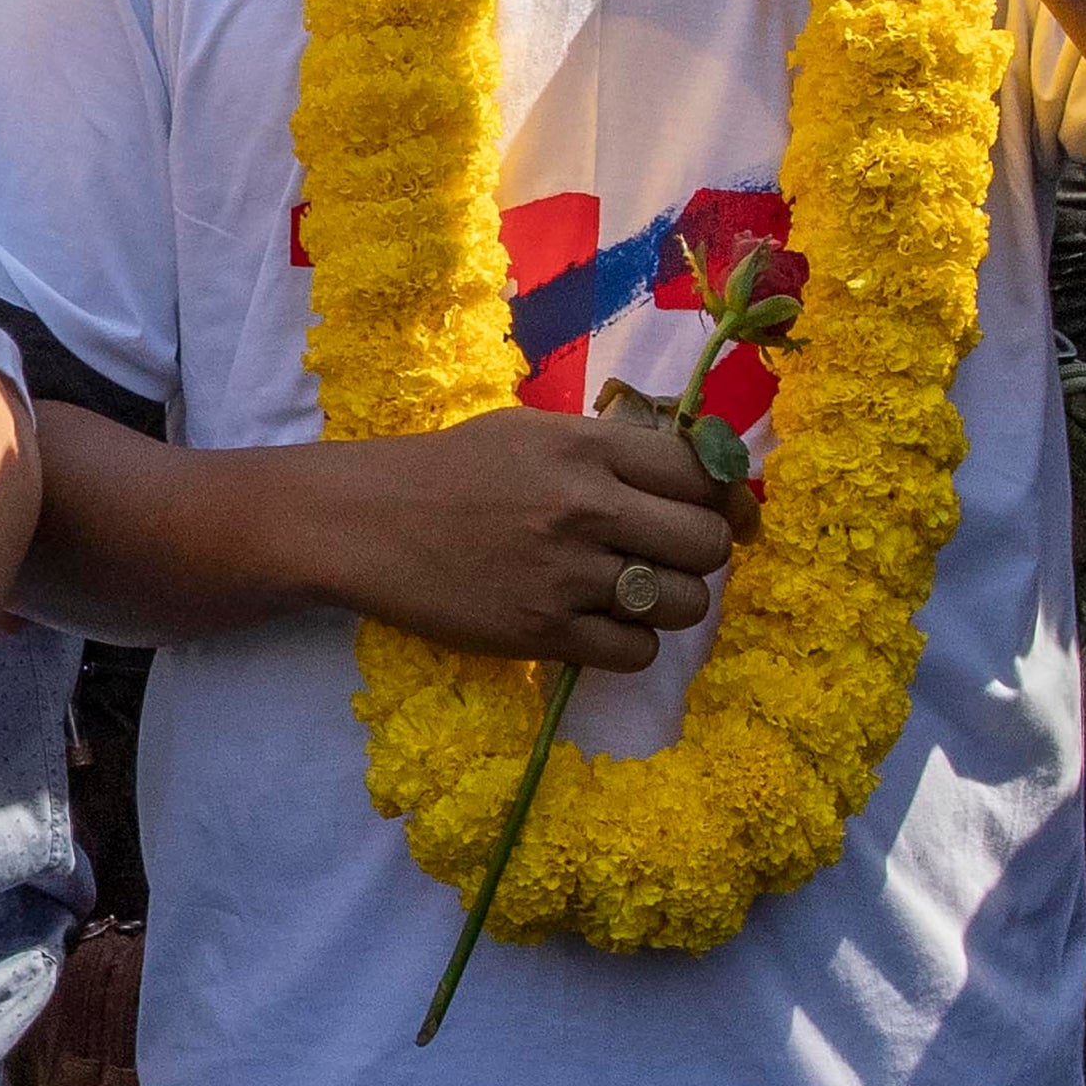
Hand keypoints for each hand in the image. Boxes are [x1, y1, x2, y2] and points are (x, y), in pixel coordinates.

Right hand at [300, 406, 739, 668]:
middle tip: (669, 557)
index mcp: (586, 447)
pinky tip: (599, 625)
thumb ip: (611, 449)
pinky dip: (630, 644)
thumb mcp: (532, 433)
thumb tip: (701, 477)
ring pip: (684, 604)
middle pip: (708, 544)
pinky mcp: (542, 632)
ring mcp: (565, 574)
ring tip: (633, 593)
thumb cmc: (451, 470)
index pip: (703, 474)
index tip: (712, 513)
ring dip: (671, 603)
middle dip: (702, 554)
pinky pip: (637, 652)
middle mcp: (585, 507)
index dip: (720, 498)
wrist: (365, 522)